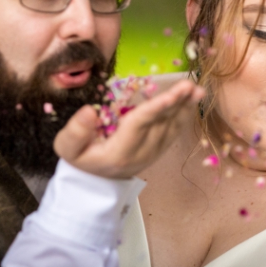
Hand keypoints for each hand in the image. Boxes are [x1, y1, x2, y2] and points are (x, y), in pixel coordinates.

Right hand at [54, 79, 204, 178]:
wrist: (93, 181)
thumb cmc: (80, 159)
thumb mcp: (68, 148)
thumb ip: (75, 131)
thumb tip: (89, 111)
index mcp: (119, 152)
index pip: (140, 125)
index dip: (156, 108)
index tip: (171, 95)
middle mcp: (141, 153)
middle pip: (161, 124)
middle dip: (176, 104)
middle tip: (189, 85)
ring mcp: (152, 153)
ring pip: (172, 127)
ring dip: (185, 108)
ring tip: (197, 91)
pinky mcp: (158, 150)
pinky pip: (174, 131)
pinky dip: (184, 115)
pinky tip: (192, 101)